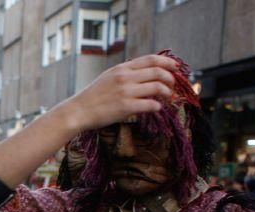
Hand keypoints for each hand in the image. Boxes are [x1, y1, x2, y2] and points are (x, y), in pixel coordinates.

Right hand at [57, 54, 175, 132]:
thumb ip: (125, 72)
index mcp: (122, 68)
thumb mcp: (108, 76)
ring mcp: (126, 92)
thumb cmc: (93, 95)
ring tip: (167, 97)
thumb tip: (145, 71)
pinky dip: (157, 106)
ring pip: (157, 87)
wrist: (79, 110)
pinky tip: (157, 108)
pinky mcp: (125, 107)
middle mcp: (125, 77)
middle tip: (173, 84)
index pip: (151, 59)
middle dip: (170, 78)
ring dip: (167, 92)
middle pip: (158, 72)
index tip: (175, 67)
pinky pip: (150, 105)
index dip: (167, 62)